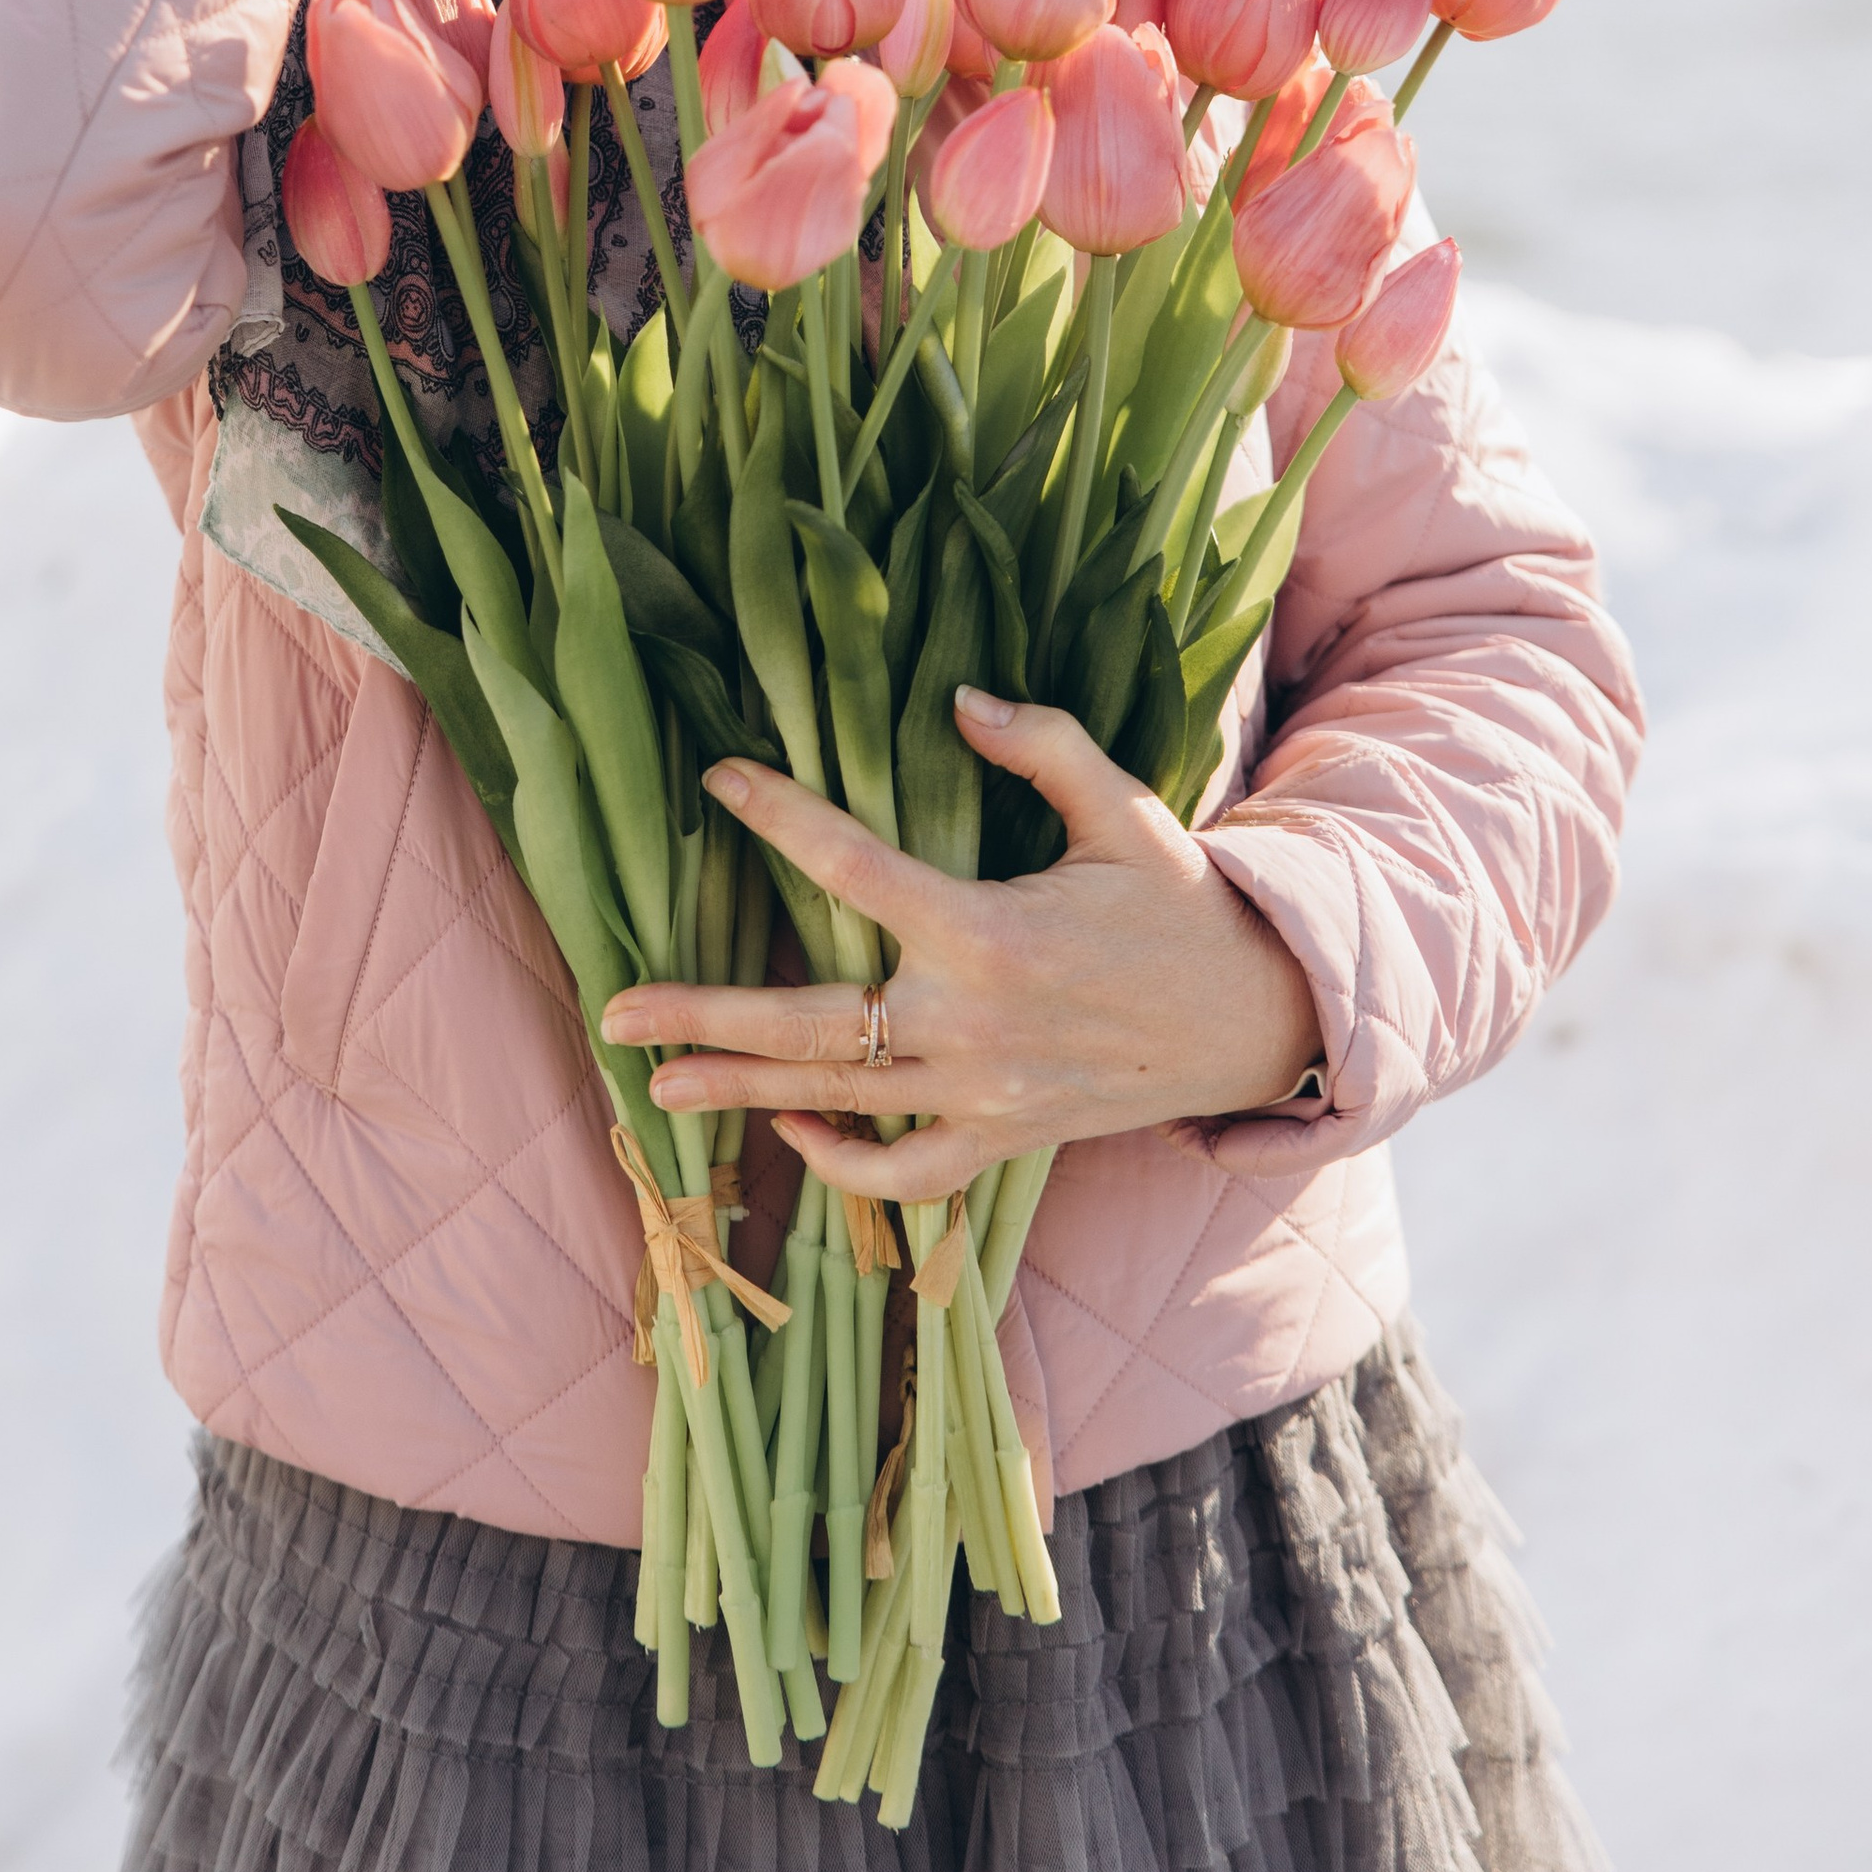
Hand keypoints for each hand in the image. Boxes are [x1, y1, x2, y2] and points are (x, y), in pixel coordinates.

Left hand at [600, 688, 1325, 1199]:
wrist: (1258, 1019)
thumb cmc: (1183, 902)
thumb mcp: (1123, 809)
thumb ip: (1041, 745)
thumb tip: (958, 699)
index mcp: (990, 932)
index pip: (855, 867)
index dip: (781, 817)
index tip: (720, 778)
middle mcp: (971, 1024)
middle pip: (808, 1024)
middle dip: (703, 1017)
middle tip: (613, 1013)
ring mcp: (982, 1096)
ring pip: (837, 1102)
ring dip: (740, 1094)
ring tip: (656, 1085)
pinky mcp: (1003, 1140)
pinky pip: (907, 1172)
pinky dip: (847, 1165)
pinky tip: (793, 1133)